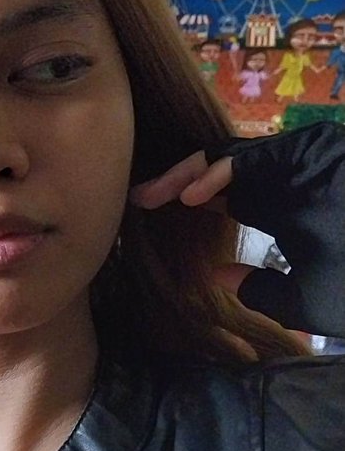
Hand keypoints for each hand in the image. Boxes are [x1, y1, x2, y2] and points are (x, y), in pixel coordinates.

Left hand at [130, 123, 344, 335]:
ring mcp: (299, 162)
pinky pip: (256, 156)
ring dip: (189, 173)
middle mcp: (285, 180)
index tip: (143, 215)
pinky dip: (222, 173)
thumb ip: (263, 291)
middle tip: (137, 199)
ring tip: (156, 196)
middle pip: (217, 170)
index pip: (221, 195)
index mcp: (281, 207)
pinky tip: (193, 196)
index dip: (182, 200)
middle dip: (174, 181)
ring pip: (232, 155)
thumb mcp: (305, 301)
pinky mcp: (313, 149)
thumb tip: (218, 277)